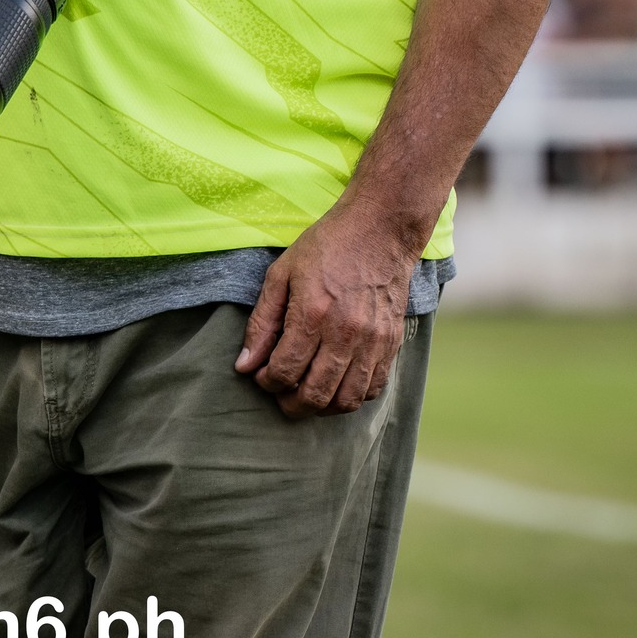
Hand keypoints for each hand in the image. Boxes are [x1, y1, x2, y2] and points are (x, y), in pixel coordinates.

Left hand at [234, 204, 420, 418]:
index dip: (267, 382)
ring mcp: (372, 342)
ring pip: (346, 401)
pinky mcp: (391, 344)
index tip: (262, 375)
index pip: (285, 372)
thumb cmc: (326, 247)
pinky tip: (336, 384)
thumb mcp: (282, 273)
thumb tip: (244, 365)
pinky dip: (352, 397)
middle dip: (290, 404)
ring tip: (307, 395)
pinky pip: (373, 389)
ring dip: (322, 407)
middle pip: (315, 395)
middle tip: (280, 396)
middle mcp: (345, 334)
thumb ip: (262, 322)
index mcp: (313, 314)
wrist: (379, 230)